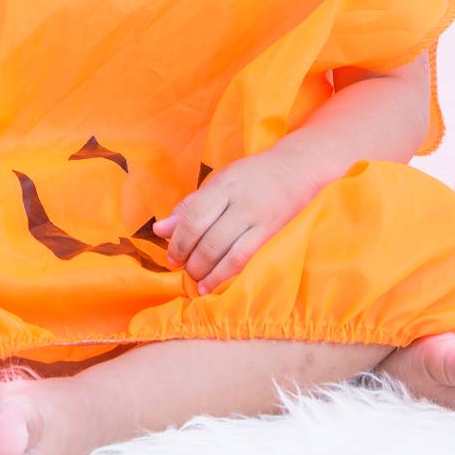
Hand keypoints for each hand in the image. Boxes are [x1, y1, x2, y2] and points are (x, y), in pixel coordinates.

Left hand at [151, 148, 320, 293]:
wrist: (295, 170)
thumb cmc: (251, 176)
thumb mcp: (219, 182)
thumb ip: (190, 205)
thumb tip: (160, 230)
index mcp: (222, 185)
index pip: (194, 215)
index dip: (179, 239)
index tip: (170, 255)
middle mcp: (239, 201)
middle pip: (207, 235)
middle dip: (188, 257)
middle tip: (180, 267)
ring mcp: (256, 218)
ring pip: (223, 250)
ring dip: (203, 269)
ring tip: (193, 278)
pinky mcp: (269, 233)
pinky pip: (243, 258)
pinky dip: (222, 275)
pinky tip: (210, 285)